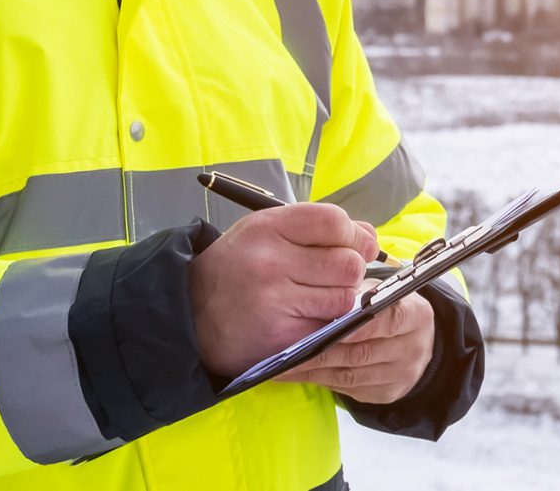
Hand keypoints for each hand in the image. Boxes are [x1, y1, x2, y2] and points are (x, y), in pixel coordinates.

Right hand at [188, 204, 379, 378]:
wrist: (189, 316)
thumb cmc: (237, 268)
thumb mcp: (265, 233)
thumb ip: (315, 228)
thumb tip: (370, 237)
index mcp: (267, 228)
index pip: (334, 222)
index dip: (355, 235)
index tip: (356, 245)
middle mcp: (270, 263)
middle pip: (348, 263)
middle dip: (350, 270)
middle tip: (333, 277)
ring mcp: (275, 303)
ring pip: (344, 299)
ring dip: (341, 300)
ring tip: (316, 298)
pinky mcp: (282, 338)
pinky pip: (329, 327)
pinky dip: (326, 324)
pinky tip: (305, 318)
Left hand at [275, 281, 435, 404]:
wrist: (414, 341)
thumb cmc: (388, 309)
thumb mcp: (381, 293)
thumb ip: (357, 295)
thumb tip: (320, 301)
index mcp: (416, 316)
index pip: (388, 321)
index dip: (358, 327)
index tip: (328, 330)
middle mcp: (413, 348)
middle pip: (363, 353)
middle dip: (322, 352)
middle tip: (289, 351)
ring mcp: (401, 375)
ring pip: (351, 375)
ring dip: (314, 371)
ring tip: (283, 366)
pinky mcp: (387, 394)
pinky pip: (348, 390)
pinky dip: (320, 381)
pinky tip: (298, 374)